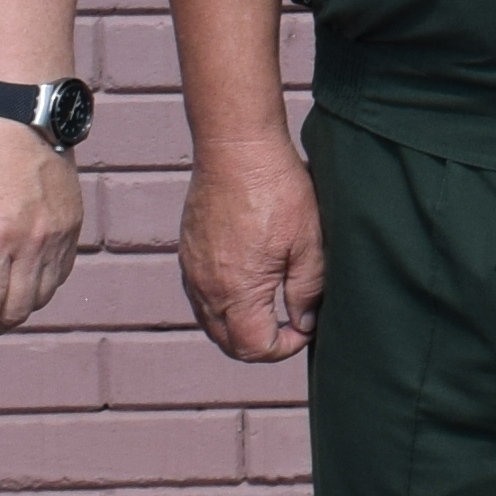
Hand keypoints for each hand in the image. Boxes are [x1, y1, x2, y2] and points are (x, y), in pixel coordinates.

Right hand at [180, 123, 329, 362]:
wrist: (236, 146)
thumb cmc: (276, 189)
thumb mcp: (308, 243)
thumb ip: (306, 290)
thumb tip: (303, 322)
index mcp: (237, 291)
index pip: (254, 349)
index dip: (285, 348)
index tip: (304, 328)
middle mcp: (206, 287)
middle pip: (228, 343)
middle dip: (260, 345)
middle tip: (290, 324)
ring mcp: (192, 270)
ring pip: (210, 322)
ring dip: (239, 326)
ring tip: (270, 307)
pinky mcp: (188, 252)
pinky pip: (200, 296)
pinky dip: (222, 304)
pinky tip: (246, 286)